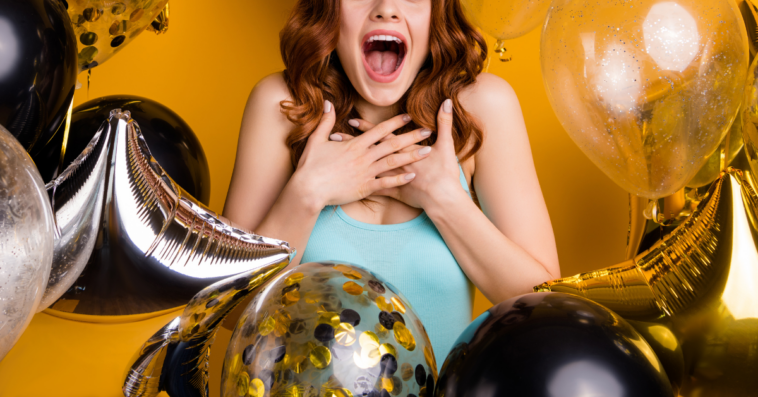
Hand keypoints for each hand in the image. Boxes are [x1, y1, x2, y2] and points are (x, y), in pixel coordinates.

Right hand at [292, 100, 432, 208]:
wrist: (308, 190)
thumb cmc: (310, 166)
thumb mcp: (316, 140)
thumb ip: (326, 121)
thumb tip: (328, 103)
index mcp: (355, 145)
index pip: (380, 130)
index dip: (395, 122)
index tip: (409, 117)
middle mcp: (364, 157)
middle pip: (392, 144)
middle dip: (411, 136)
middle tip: (428, 131)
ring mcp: (366, 173)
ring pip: (394, 162)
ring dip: (412, 156)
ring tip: (427, 151)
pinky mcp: (365, 188)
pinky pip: (386, 183)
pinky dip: (400, 179)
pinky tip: (413, 176)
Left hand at [329, 99, 463, 209]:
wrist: (444, 199)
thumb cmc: (445, 172)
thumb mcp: (447, 144)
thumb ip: (445, 122)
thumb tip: (447, 101)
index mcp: (404, 150)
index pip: (382, 135)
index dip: (367, 128)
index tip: (352, 121)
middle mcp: (394, 163)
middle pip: (369, 150)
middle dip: (352, 143)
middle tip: (335, 136)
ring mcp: (392, 178)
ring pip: (367, 168)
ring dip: (351, 163)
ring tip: (335, 158)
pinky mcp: (394, 193)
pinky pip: (375, 190)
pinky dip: (362, 186)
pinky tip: (347, 185)